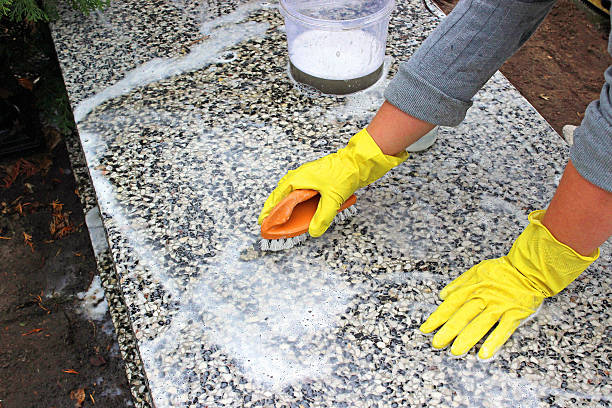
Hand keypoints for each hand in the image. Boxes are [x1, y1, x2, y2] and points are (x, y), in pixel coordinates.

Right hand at [258, 129, 407, 236]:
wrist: (357, 161)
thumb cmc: (343, 174)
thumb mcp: (333, 199)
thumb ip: (322, 217)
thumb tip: (314, 231)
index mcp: (298, 179)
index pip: (278, 197)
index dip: (270, 210)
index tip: (263, 221)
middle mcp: (299, 176)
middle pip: (280, 193)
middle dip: (273, 207)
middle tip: (268, 221)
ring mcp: (306, 176)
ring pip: (288, 190)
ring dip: (283, 202)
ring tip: (280, 215)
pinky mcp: (314, 178)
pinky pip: (298, 189)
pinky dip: (293, 198)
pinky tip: (297, 206)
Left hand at [420, 210, 598, 358]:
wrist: (530, 269)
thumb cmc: (502, 270)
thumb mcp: (476, 271)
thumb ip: (459, 283)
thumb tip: (442, 294)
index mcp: (473, 287)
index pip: (451, 304)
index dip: (438, 317)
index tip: (426, 328)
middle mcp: (483, 297)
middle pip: (463, 315)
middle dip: (448, 331)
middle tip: (437, 343)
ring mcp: (499, 306)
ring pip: (480, 324)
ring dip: (466, 339)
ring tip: (455, 351)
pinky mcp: (515, 313)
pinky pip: (503, 330)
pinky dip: (493, 342)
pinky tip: (484, 354)